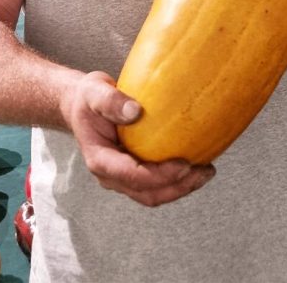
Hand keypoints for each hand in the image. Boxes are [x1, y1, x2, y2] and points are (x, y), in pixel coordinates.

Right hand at [62, 71, 214, 205]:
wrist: (81, 106)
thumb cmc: (87, 98)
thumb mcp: (94, 91)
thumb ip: (111, 101)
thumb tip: (135, 111)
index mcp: (100, 159)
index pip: (132, 176)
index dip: (159, 175)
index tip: (184, 164)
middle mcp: (111, 175)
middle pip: (147, 194)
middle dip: (177, 187)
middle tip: (204, 172)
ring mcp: (122, 176)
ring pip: (153, 194)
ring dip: (181, 188)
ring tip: (205, 172)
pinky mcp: (133, 172)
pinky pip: (156, 184)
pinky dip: (177, 180)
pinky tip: (195, 164)